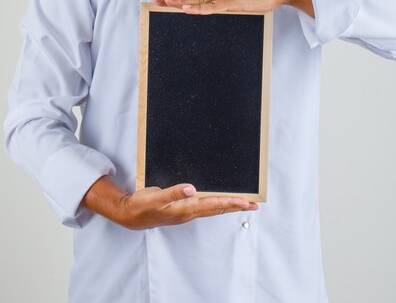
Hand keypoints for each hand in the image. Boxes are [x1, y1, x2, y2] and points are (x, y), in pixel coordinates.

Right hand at [120, 184, 257, 229]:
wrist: (131, 215)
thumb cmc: (143, 206)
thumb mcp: (156, 198)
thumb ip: (173, 193)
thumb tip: (191, 189)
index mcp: (185, 209)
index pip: (213, 204)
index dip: (230, 202)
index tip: (245, 202)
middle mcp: (189, 212)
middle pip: (217, 208)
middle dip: (236, 206)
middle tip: (254, 205)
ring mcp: (186, 212)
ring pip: (213, 208)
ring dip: (228, 205)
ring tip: (243, 203)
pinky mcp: (183, 209)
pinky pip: (205, 206)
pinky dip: (216, 203)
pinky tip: (219, 200)